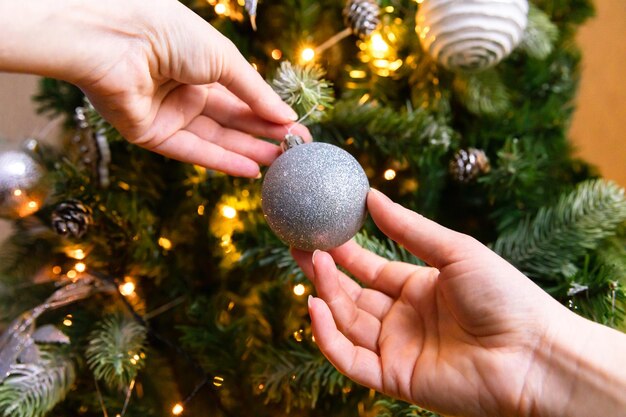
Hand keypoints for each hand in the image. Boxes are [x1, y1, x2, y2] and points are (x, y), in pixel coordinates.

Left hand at [0, 0, 308, 176]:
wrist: (118, 38)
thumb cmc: (171, 34)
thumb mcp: (224, 60)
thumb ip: (256, 93)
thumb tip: (286, 116)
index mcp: (200, 65)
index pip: (241, 96)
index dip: (268, 113)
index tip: (296, 131)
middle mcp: (184, 90)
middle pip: (230, 120)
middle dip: (262, 136)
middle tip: (293, 152)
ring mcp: (167, 113)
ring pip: (214, 138)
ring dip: (246, 152)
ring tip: (278, 163)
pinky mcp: (150, 134)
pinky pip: (191, 151)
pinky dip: (220, 161)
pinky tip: (249, 171)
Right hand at [292, 189, 625, 416]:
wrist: (534, 353)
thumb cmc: (504, 296)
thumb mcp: (454, 250)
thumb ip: (409, 228)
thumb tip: (371, 196)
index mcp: (418, 288)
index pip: (368, 269)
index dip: (342, 251)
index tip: (317, 229)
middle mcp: (403, 319)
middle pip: (351, 295)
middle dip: (323, 271)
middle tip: (297, 245)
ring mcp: (397, 349)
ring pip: (346, 323)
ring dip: (325, 295)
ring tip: (311, 263)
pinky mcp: (394, 377)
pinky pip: (350, 359)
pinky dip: (328, 336)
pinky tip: (316, 305)